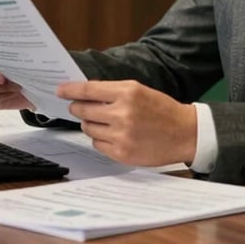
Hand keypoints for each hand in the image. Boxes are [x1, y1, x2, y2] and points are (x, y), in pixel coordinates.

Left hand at [57, 79, 196, 166]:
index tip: (60, 90)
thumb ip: (113, 92)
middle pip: (83, 110)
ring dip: (90, 124)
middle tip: (78, 107)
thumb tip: (85, 94)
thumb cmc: (161, 110)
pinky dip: (100, 138)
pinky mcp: (121, 153)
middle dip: (78, 108)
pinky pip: (97, 144)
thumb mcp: (139, 91)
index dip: (71, 90)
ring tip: (105, 122)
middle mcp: (123, 113)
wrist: (183, 133)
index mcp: (128, 92)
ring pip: (87, 128)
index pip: (89, 90)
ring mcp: (121, 135)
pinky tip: (113, 135)